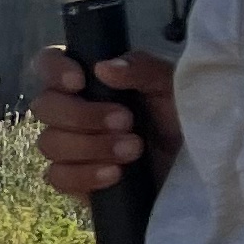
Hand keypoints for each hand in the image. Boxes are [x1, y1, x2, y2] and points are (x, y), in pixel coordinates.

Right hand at [31, 44, 180, 199]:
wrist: (200, 167)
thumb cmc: (184, 118)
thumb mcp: (171, 86)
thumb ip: (142, 69)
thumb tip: (104, 67)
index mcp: (89, 79)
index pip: (48, 63)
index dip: (54, 70)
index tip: (80, 82)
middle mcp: (72, 110)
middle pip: (43, 106)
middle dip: (82, 115)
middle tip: (127, 120)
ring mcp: (70, 146)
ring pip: (49, 143)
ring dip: (90, 146)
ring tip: (134, 149)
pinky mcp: (75, 180)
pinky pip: (58, 177)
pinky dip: (85, 174)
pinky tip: (115, 173)